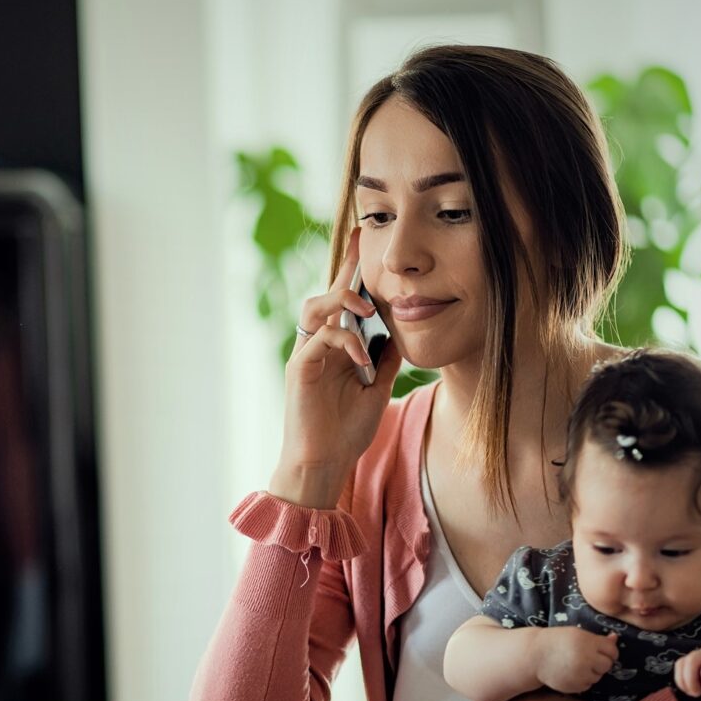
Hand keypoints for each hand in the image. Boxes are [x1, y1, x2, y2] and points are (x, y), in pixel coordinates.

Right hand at [268, 227, 405, 507]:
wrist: (324, 463)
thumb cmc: (347, 431)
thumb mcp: (378, 387)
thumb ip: (385, 357)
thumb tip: (399, 329)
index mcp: (337, 345)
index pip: (345, 300)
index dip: (354, 268)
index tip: (366, 237)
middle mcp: (319, 344)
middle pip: (328, 293)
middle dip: (346, 268)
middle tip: (365, 241)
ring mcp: (307, 354)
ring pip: (316, 306)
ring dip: (343, 300)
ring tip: (367, 308)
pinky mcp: (300, 368)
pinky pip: (321, 339)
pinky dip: (345, 341)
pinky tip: (363, 357)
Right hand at [533, 627, 618, 693]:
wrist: (534, 655)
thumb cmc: (556, 641)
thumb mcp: (576, 635)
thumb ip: (597, 639)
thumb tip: (615, 638)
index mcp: (588, 642)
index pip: (612, 650)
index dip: (609, 651)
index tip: (601, 650)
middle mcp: (587, 658)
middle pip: (607, 664)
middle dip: (600, 662)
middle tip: (588, 658)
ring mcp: (582, 673)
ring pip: (598, 676)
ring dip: (591, 672)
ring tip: (576, 665)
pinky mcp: (576, 686)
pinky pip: (588, 684)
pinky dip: (582, 680)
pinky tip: (571, 672)